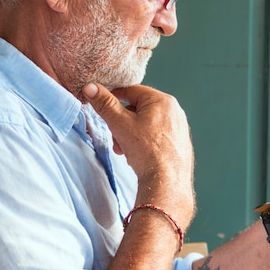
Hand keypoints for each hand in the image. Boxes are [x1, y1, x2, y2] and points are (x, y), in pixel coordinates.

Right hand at [82, 82, 195, 226]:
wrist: (167, 182)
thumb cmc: (147, 152)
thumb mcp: (120, 124)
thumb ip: (105, 104)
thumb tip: (91, 87)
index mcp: (163, 100)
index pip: (131, 90)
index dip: (113, 97)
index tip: (101, 105)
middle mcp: (175, 111)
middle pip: (138, 109)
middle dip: (121, 123)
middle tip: (115, 139)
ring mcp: (179, 128)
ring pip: (146, 124)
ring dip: (130, 134)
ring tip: (125, 151)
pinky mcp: (179, 143)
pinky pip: (156, 136)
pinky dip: (144, 142)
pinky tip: (138, 156)